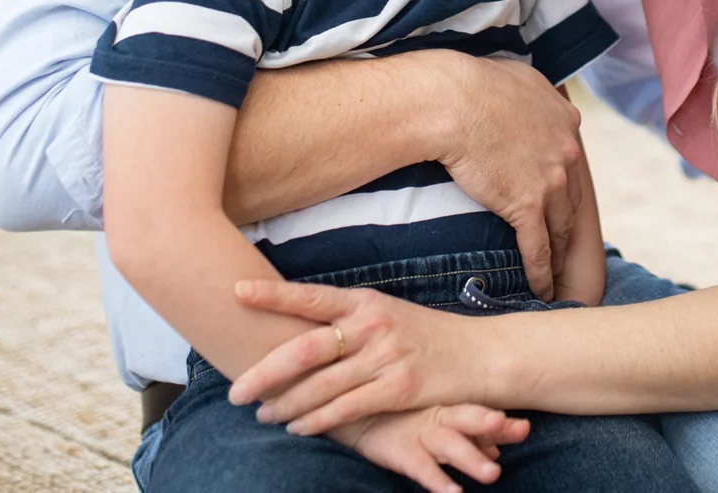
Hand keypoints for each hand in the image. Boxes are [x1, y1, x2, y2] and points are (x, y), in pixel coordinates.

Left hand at [229, 279, 500, 437]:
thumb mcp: (389, 314)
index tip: (237, 290)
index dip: (273, 294)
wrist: (481, 355)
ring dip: (286, 404)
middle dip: (265, 372)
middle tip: (236, 391)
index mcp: (367, 301)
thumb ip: (349, 319)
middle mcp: (373, 324)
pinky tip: (299, 427)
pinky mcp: (400, 388)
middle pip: (306, 348)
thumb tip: (300, 323)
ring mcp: (387, 356)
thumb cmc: (428, 336)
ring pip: (322, 384)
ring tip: (263, 415)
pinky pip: (348, 407)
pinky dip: (318, 420)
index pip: (311, 295)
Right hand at [334, 405, 528, 492]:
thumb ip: (468, 433)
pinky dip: (438, 481)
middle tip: (519, 430)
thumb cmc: (403, 413)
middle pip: (470, 418)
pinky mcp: (401, 452)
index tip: (525, 428)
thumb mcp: (436, 418)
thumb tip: (497, 454)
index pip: (482, 411)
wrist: (357, 409)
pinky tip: (454, 492)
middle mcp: (440, 417)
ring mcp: (421, 434)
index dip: (503, 422)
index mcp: (451, 406)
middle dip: (492, 425)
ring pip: (452, 444)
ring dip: (473, 458)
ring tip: (493, 473)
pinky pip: (422, 469)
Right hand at [431, 55, 583, 301]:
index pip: (570, 160)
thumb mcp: (517, 76)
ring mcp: (551, 181)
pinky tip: (542, 290)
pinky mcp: (528, 205)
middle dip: (568, 223)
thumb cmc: (473, 83)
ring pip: (561, 228)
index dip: (565, 180)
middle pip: (572, 198)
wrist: (453, 101)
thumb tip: (525, 96)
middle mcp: (566, 152)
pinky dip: (541, 273)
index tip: (559, 195)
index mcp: (564, 121)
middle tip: (565, 244)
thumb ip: (530, 93)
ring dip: (560, 253)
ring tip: (557, 272)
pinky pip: (538, 248)